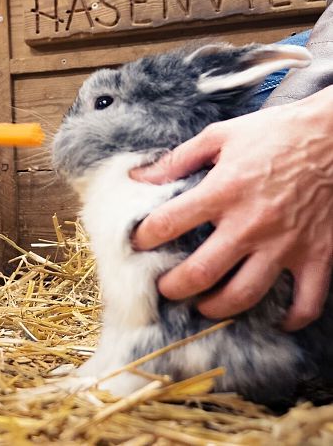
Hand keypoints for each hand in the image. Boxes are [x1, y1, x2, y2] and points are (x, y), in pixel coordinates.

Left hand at [130, 87, 332, 330]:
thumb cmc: (274, 132)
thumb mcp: (220, 136)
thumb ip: (178, 159)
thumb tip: (139, 175)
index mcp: (223, 191)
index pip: (169, 223)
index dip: (146, 238)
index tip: (137, 244)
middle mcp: (251, 223)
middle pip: (202, 272)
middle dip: (174, 286)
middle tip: (164, 288)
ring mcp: (285, 244)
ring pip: (245, 294)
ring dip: (217, 308)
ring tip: (203, 306)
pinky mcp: (318, 256)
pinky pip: (306, 302)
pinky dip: (290, 319)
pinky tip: (274, 319)